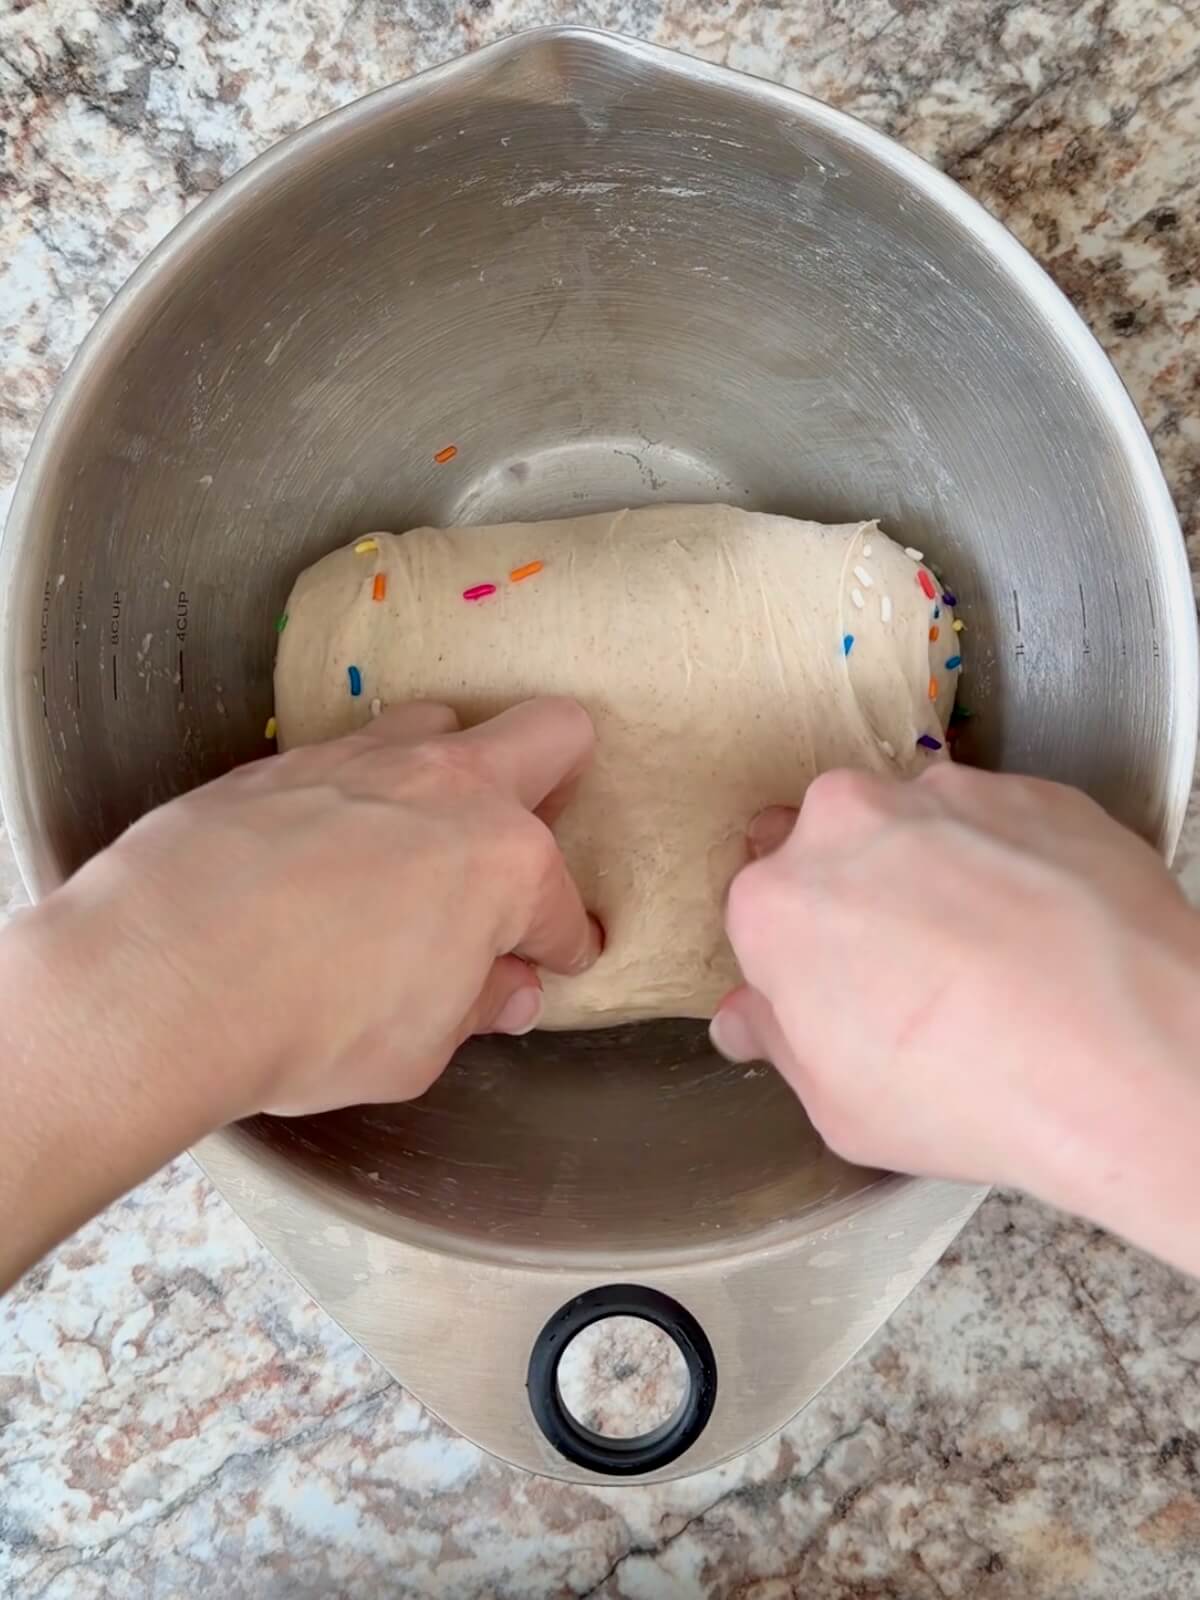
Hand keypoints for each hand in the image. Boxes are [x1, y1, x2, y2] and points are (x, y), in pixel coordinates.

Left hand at [1, 697, 602, 1283]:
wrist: (165, 973)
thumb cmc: (311, 1023)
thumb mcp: (418, 1047)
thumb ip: (473, 1005)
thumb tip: (504, 990)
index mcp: (507, 862)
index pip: (562, 908)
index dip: (560, 944)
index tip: (547, 961)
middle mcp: (448, 787)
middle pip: (550, 733)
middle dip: (561, 776)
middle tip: (527, 837)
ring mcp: (363, 759)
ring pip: (440, 723)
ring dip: (447, 769)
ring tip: (417, 834)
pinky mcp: (283, 760)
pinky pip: (346, 754)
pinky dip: (353, 794)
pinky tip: (322, 847)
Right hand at [711, 765, 1199, 1272]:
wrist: (1131, 1052)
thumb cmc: (972, 1090)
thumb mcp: (840, 1108)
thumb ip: (779, 1043)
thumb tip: (748, 1018)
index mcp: (777, 901)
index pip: (762, 913)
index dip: (798, 957)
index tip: (834, 991)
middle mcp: (849, 823)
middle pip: (833, 848)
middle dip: (859, 894)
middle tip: (910, 970)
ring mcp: (946, 798)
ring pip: (919, 826)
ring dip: (937, 872)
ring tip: (992, 955)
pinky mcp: (1034, 792)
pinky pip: (1002, 822)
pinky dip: (1014, 863)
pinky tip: (1045, 933)